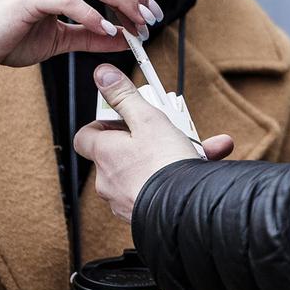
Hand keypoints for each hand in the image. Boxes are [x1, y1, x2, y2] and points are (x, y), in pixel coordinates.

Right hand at [0, 0, 161, 70]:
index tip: (151, 11)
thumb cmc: (9, 37)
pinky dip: (93, 17)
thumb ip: (90, 35)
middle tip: (152, 17)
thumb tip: (123, 38)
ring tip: (136, 24)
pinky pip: (70, 1)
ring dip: (121, 2)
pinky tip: (107, 31)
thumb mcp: (59, 37)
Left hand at [74, 64, 233, 222]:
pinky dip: (176, 179)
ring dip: (168, 157)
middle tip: (167, 130)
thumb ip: (124, 96)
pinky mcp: (143, 214)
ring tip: (199, 147)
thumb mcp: (147, 119)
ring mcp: (124, 199)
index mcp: (104, 153)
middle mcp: (108, 179)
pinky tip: (203, 167)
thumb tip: (103, 75)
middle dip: (147, 139)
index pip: (86, 136)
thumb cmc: (163, 167)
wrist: (183, 212)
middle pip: (120, 152)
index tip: (124, 117)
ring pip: (144, 170)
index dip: (104, 124)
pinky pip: (157, 190)